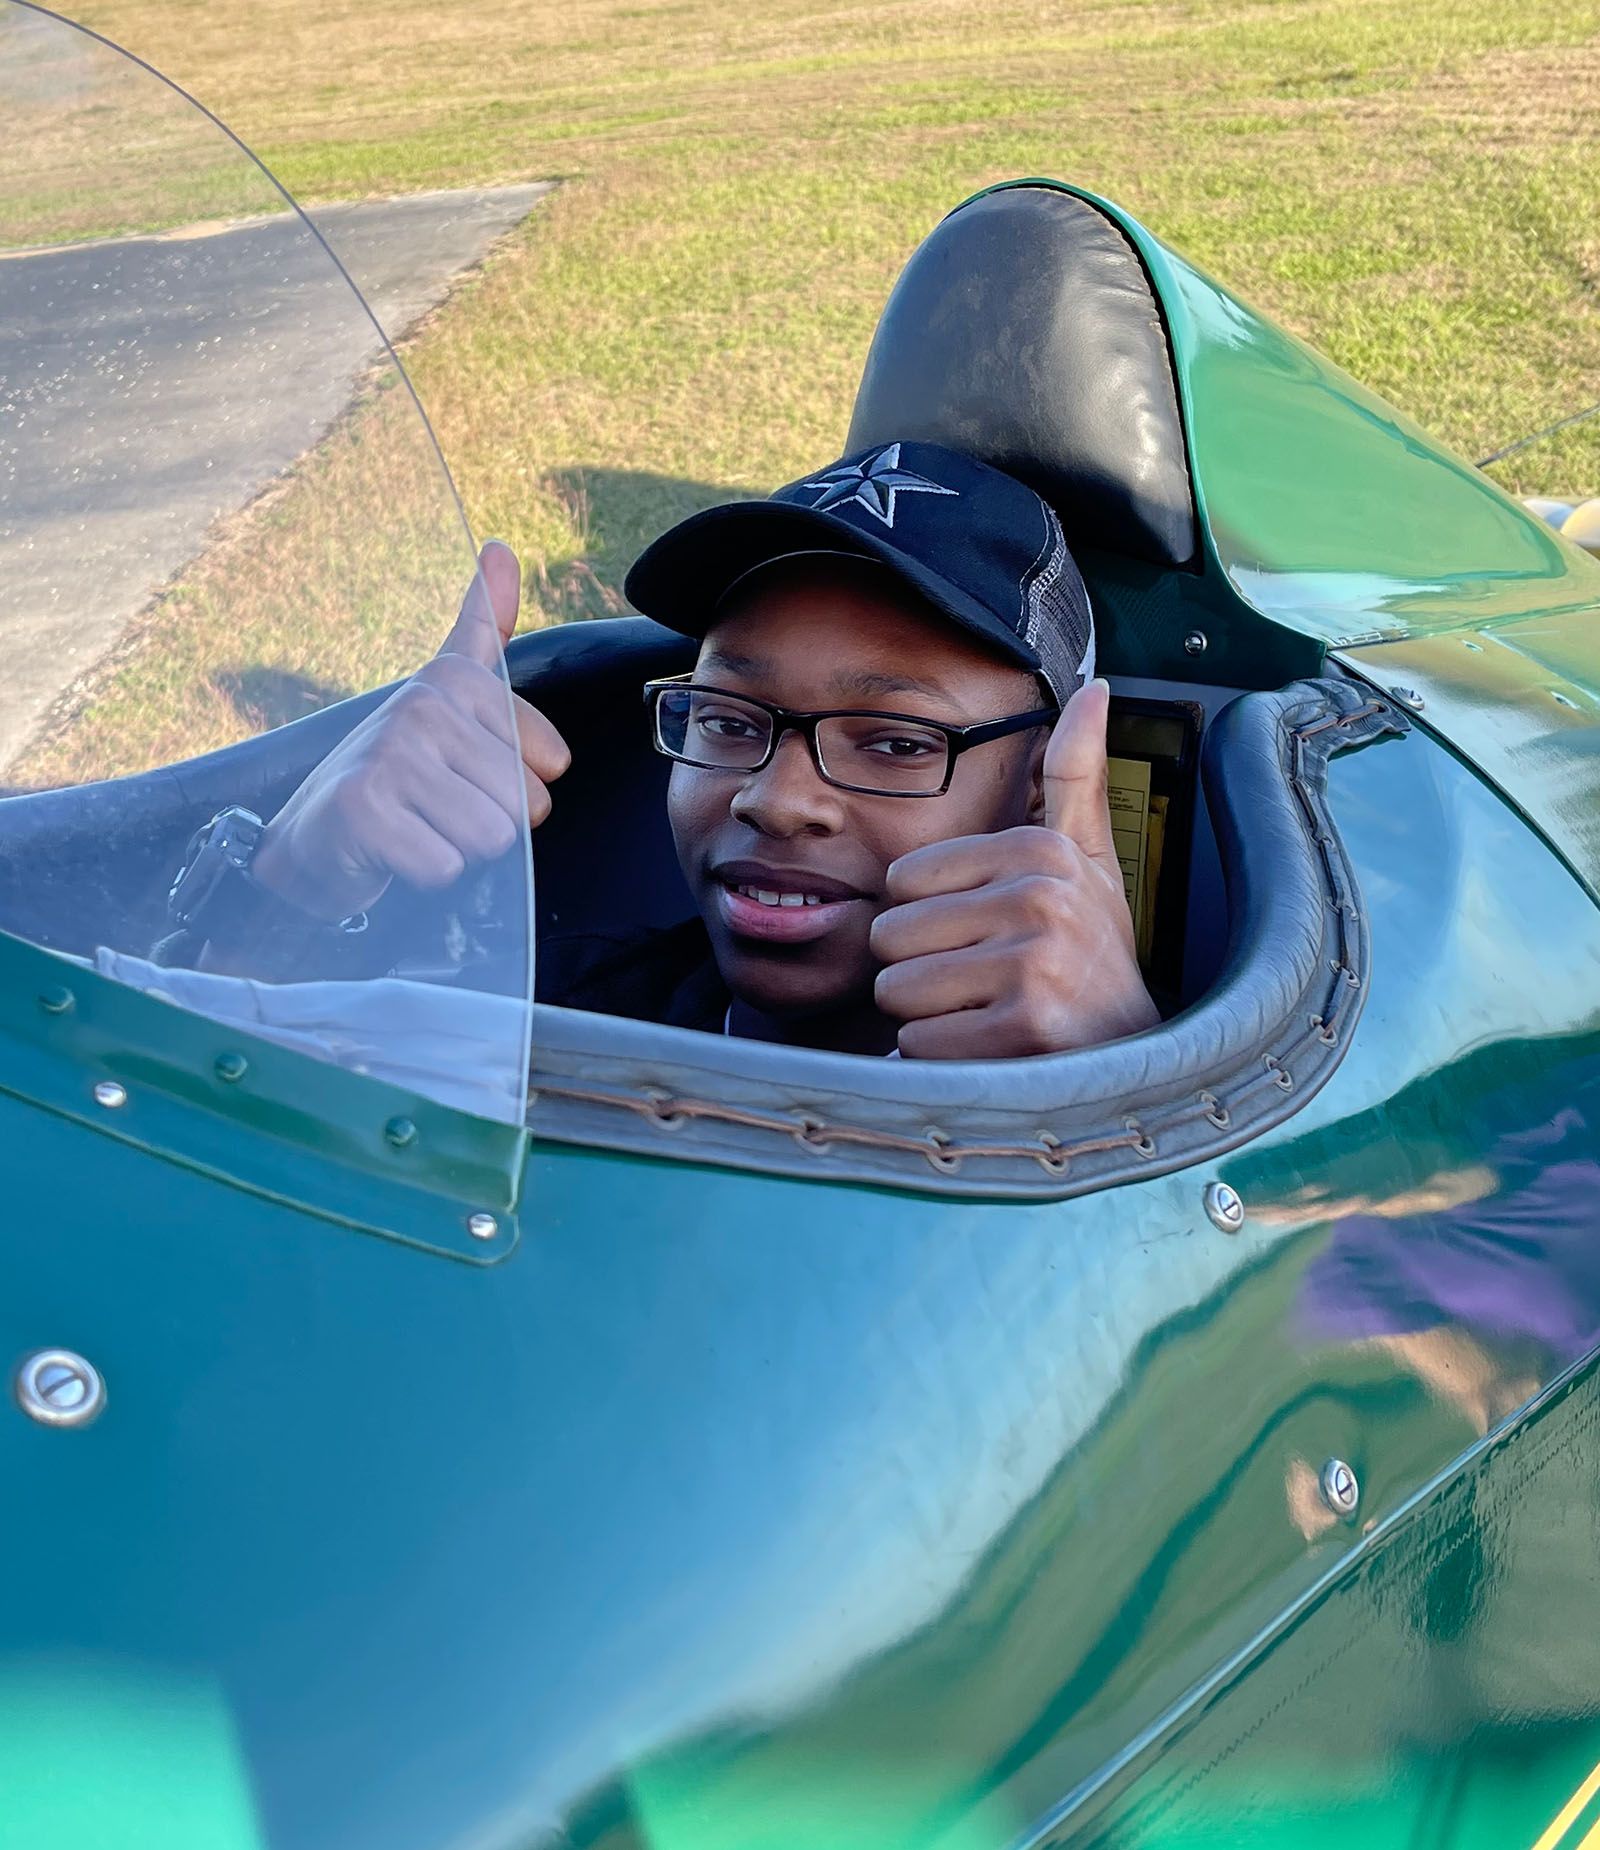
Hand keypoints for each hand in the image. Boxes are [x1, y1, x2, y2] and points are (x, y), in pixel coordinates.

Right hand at [251, 541, 569, 921]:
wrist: (315, 839)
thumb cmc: (395, 774)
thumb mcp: (446, 697)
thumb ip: (484, 629)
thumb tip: (500, 548)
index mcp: (456, 679)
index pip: (551, 765)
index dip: (518, 791)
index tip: (464, 778)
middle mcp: (424, 704)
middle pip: (523, 804)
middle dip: (488, 826)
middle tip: (437, 812)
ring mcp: (391, 751)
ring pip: (492, 836)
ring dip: (457, 850)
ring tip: (418, 828)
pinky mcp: (364, 806)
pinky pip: (446, 865)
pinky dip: (424, 874)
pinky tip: (393, 851)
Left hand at [869, 679, 1159, 1059]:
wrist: (1139, 1061)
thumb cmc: (1094, 959)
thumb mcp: (1089, 862)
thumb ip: (1075, 777)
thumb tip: (1094, 688)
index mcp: (1039, 849)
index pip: (901, 882)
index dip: (929, 922)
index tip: (987, 939)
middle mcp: (1040, 897)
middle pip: (889, 936)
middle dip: (921, 973)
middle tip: (984, 986)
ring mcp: (1035, 963)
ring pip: (897, 991)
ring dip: (929, 1020)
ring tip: (989, 1016)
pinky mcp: (1023, 1028)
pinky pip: (919, 1045)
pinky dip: (942, 1064)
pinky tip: (994, 1054)